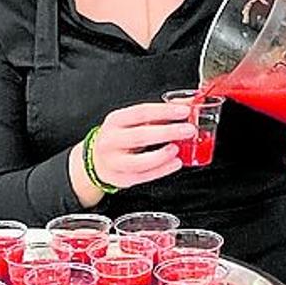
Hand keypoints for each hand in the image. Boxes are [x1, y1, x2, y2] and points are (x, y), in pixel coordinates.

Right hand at [69, 103, 194, 203]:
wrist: (97, 160)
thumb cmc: (121, 137)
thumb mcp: (134, 121)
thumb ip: (161, 113)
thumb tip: (188, 105)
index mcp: (116, 120)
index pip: (141, 112)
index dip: (164, 111)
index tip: (184, 111)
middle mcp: (111, 140)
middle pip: (140, 136)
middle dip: (168, 132)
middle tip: (188, 130)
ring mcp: (114, 162)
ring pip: (139, 161)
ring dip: (162, 155)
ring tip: (178, 148)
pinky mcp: (121, 179)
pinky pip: (144, 176)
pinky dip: (162, 170)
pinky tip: (175, 163)